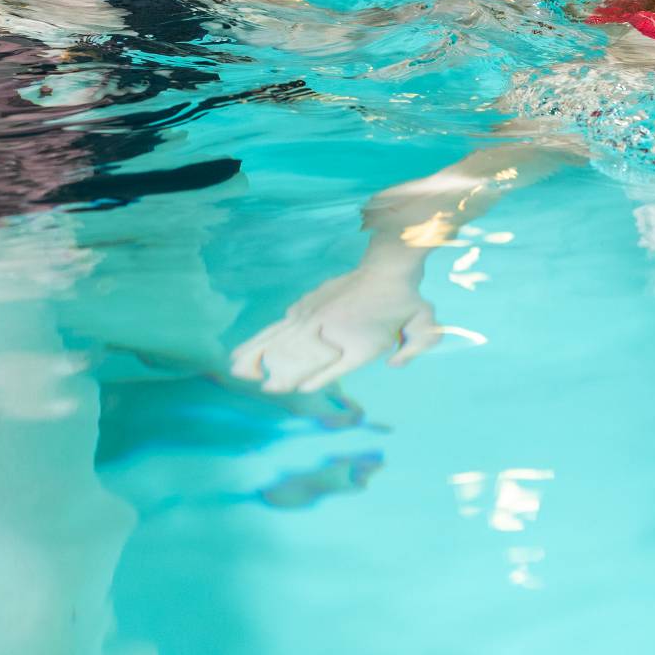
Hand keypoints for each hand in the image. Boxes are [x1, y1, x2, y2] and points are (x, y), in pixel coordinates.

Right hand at [230, 264, 440, 392]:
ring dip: (256, 350)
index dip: (292, 380)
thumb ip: (413, 349)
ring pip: (280, 335)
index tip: (271, 389)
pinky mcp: (311, 303)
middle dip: (262, 365)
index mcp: (354, 341)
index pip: (318, 368)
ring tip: (235, 363)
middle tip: (240, 378)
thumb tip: (395, 365)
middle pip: (289, 350)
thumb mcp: (420, 327)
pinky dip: (267, 335)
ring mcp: (315, 313)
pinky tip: (253, 344)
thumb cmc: (403, 302)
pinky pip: (284, 322)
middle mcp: (329, 327)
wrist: (387, 266)